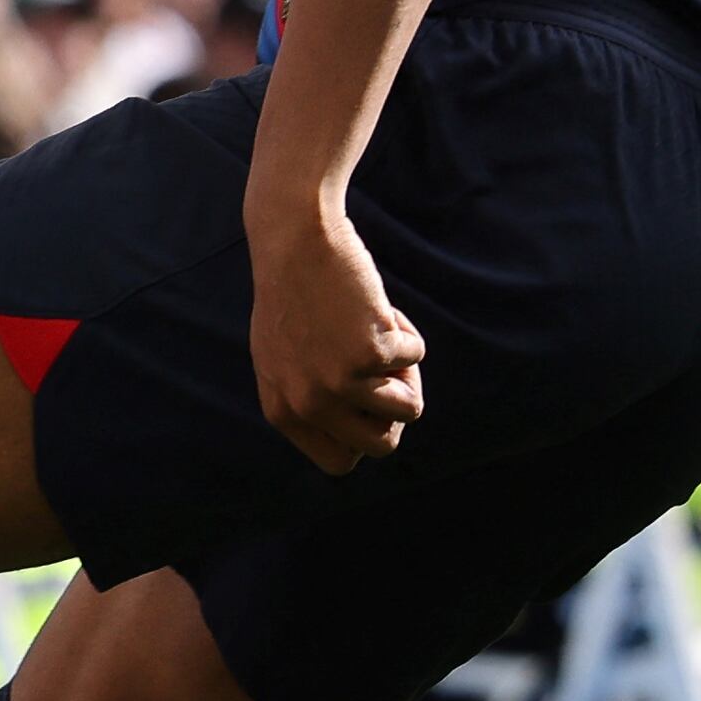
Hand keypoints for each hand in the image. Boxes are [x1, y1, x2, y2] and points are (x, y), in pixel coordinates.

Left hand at [247, 198, 424, 472]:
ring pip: (409, 409)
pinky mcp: (372, 352)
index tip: (367, 403)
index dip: (363, 434)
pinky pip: (417, 356)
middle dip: (394, 411)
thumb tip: (364, 433)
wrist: (295, 238)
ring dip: (408, 373)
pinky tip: (378, 307)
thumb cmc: (294, 291)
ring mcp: (340, 382)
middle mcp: (309, 405)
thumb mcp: (285, 356)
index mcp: (283, 412)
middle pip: (381, 446)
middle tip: (388, 373)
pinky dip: (406, 330)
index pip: (340, 462)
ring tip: (385, 337)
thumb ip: (311, 398)